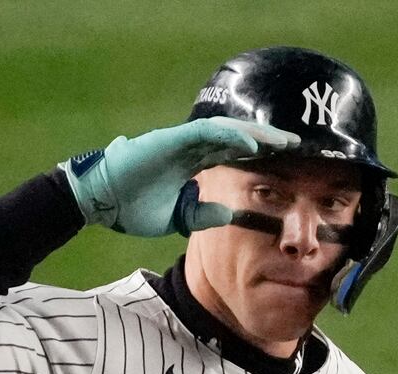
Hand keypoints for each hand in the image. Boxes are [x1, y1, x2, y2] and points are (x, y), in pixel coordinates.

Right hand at [60, 118, 298, 236]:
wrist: (100, 203)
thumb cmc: (132, 208)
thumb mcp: (177, 218)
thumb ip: (202, 214)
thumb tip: (230, 214)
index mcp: (192, 163)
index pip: (232, 153)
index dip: (259, 153)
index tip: (285, 159)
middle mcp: (191, 148)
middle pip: (236, 137)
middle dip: (266, 138)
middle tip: (296, 143)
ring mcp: (181, 141)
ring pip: (226, 130)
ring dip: (256, 133)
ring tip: (281, 140)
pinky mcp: (171, 140)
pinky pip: (207, 133)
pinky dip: (230, 137)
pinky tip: (252, 145)